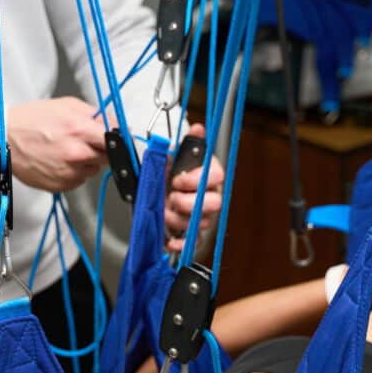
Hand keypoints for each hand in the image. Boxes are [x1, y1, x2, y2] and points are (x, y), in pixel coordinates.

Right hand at [6, 97, 112, 191]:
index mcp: (79, 130)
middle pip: (108, 158)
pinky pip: (79, 181)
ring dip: (86, 162)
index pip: (115, 140)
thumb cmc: (31, 120)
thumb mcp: (66, 105)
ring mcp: (68, 173)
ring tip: (65, 150)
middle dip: (100, 150)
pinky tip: (58, 161)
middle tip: (83, 142)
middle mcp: (76, 154)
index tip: (119, 140)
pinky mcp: (60, 186)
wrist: (3, 139)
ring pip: (93, 171)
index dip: (119, 139)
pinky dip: (73, 173)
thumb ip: (95, 114)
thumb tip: (118, 124)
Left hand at [165, 123, 223, 252]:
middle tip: (171, 198)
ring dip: (178, 220)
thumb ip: (186, 144)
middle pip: (214, 204)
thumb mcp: (172, 155)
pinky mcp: (193, 233)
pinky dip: (182, 244)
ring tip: (163, 211)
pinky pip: (195, 242)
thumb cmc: (166, 172)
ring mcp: (203, 216)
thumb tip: (198, 128)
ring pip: (201, 223)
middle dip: (188, 203)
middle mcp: (210, 195)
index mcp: (209, 174)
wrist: (154, 189)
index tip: (177, 179)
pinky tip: (171, 241)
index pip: (217, 176)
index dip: (197, 179)